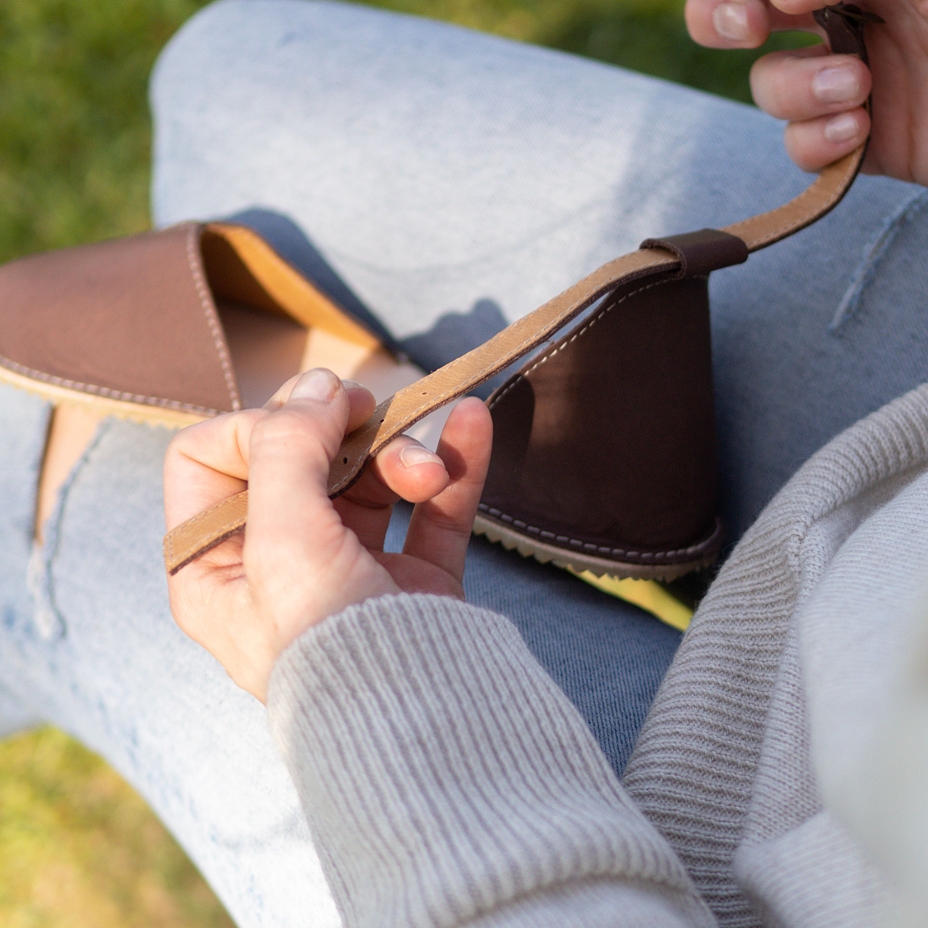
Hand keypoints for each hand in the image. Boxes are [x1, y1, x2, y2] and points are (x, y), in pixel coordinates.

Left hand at [164, 368, 492, 701]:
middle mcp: (275, 564)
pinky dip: (452, 464)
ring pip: (368, 477)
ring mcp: (347, 570)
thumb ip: (287, 447)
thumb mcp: (282, 540)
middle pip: (298, 457)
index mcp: (214, 565)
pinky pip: (431, 506)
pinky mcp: (411, 578)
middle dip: (340, 432)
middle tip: (367, 414)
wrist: (418, 724)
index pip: (208, 458)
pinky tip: (473, 422)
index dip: (254, 426)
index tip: (305, 426)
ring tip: (428, 469)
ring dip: (403, 454)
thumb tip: (318, 385)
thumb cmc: (327, 645)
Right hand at [685, 0, 927, 184]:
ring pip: (771, 86)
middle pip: (743, 15)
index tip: (762, 13)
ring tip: (855, 89)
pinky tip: (859, 131)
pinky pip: (801, 148)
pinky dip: (815, 143)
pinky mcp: (858, 142)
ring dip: (796, 91)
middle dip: (720, 18)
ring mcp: (848, 82)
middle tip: (745, 29)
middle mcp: (849, 17)